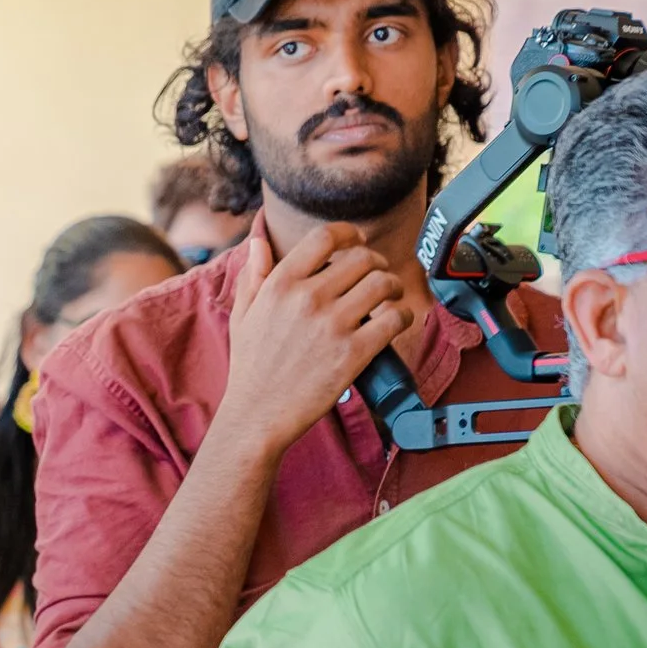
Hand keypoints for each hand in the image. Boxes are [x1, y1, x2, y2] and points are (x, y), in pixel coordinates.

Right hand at [215, 221, 411, 460]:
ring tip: (389, 297)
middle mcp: (308, 298)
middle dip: (377, 263)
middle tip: (377, 276)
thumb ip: (253, 275)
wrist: (257, 414)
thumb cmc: (251, 367)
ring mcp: (333, 325)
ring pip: (384, 283)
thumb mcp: (243, 315)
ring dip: (394, 286)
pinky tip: (395, 322)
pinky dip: (402, 316)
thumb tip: (260, 241)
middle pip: (363, 258)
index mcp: (280, 285)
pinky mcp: (354, 352)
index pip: (325, 237)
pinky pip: (395, 318)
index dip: (350, 233)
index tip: (358, 241)